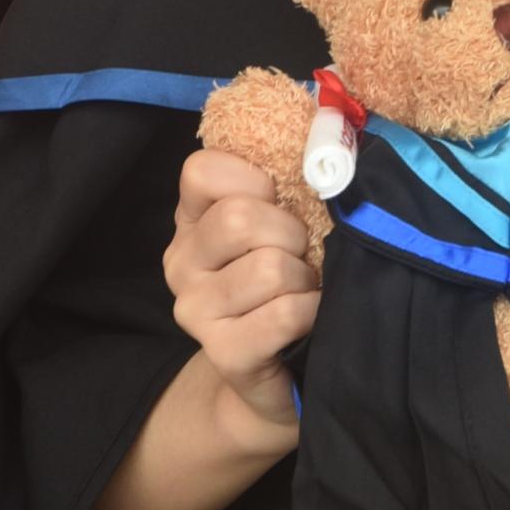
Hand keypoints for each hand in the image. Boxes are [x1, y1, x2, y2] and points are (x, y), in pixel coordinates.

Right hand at [165, 149, 318, 434]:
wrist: (281, 379)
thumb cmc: (288, 288)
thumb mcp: (279, 228)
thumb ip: (287, 183)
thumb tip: (329, 130)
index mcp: (191, 222)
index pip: (201, 171)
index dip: (254, 179)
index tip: (278, 201)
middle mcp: (180, 264)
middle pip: (239, 219)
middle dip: (290, 234)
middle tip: (301, 256)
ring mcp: (196, 312)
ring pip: (268, 267)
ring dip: (305, 278)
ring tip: (304, 291)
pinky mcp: (225, 353)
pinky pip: (284, 313)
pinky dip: (313, 311)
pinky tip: (310, 320)